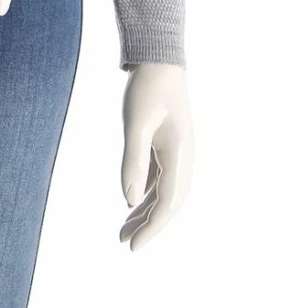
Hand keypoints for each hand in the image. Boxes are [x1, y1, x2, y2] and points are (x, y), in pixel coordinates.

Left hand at [120, 63, 193, 249]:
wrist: (159, 60)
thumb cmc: (147, 89)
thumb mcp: (136, 124)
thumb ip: (133, 161)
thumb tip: (128, 200)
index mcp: (180, 155)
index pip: (167, 202)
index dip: (152, 227)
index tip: (133, 247)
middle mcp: (184, 158)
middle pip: (169, 203)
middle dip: (149, 225)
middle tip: (125, 244)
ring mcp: (177, 152)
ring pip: (163, 192)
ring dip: (146, 212)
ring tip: (124, 231)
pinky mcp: (167, 146)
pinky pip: (159, 179)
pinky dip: (145, 195)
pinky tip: (132, 204)